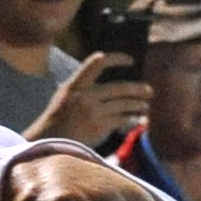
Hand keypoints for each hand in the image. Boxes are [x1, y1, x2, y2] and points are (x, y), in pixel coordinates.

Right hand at [32, 51, 148, 145]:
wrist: (51, 142)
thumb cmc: (59, 119)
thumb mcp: (65, 96)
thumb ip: (83, 87)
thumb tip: (107, 83)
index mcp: (75, 85)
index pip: (96, 63)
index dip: (116, 59)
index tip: (130, 60)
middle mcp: (85, 96)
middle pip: (118, 88)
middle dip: (137, 89)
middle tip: (149, 91)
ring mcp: (93, 111)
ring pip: (124, 104)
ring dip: (138, 105)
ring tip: (145, 106)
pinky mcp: (100, 126)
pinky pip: (122, 120)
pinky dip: (132, 119)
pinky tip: (137, 120)